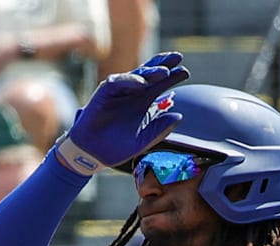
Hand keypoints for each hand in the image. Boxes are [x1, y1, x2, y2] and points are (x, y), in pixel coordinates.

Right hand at [55, 52, 189, 174]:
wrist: (93, 154)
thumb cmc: (118, 147)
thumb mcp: (144, 140)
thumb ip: (161, 129)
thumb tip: (179, 116)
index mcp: (143, 102)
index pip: (160, 84)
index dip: (173, 76)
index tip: (185, 72)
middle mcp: (132, 93)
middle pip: (150, 73)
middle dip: (163, 64)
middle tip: (178, 58)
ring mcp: (118, 91)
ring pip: (136, 75)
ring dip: (149, 72)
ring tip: (164, 71)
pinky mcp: (103, 93)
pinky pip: (117, 82)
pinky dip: (129, 81)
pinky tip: (142, 83)